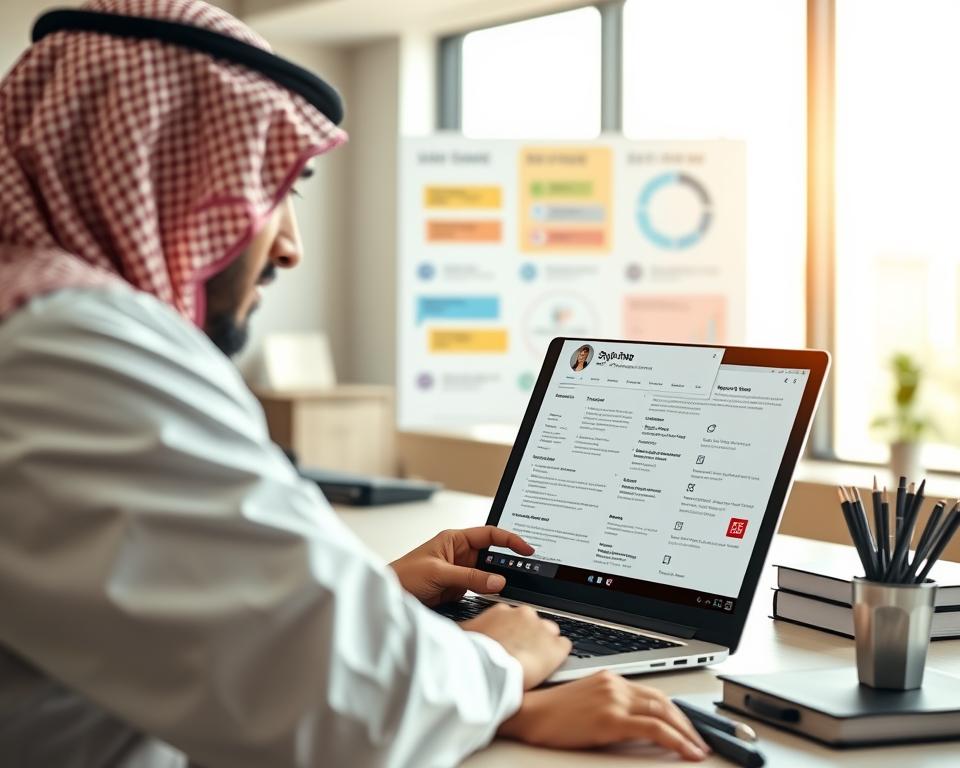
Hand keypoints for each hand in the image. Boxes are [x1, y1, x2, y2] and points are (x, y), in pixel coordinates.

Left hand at [389, 526, 532, 606]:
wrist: (389, 595)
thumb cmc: (404, 575)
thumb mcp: (439, 573)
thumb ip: (470, 577)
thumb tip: (498, 581)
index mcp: (455, 539)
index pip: (489, 534)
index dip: (510, 539)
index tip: (527, 548)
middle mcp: (460, 553)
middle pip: (492, 554)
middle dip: (508, 561)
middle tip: (527, 569)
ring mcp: (460, 571)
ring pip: (488, 572)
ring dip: (499, 579)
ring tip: (515, 584)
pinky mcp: (458, 588)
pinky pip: (480, 587)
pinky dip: (490, 591)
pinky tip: (498, 595)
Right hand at [462, 603, 571, 689]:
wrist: (488, 670)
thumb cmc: (472, 654)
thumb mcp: (462, 634)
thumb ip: (466, 629)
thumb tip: (460, 632)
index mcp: (503, 610)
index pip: (514, 618)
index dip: (513, 633)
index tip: (509, 643)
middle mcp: (525, 615)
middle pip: (533, 624)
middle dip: (529, 637)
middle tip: (520, 655)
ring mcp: (542, 630)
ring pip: (550, 634)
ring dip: (544, 645)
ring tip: (535, 662)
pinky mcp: (556, 647)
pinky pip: (564, 647)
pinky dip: (558, 656)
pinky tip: (550, 665)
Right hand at [498, 671, 709, 760]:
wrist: (526, 713)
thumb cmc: (548, 713)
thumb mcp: (584, 703)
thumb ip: (609, 706)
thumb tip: (633, 726)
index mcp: (609, 679)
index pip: (653, 693)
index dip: (675, 712)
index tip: (687, 727)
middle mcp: (615, 684)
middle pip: (664, 701)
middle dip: (686, 722)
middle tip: (699, 741)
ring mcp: (614, 699)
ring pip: (664, 712)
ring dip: (686, 732)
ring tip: (697, 748)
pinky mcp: (611, 718)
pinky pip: (654, 728)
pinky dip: (676, 739)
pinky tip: (686, 751)